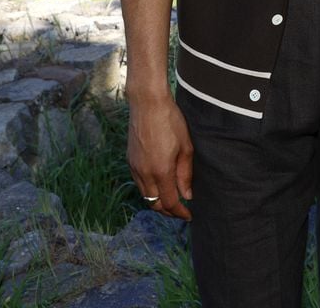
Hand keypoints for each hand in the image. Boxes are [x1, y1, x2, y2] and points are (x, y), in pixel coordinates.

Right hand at [127, 94, 193, 219]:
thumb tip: (187, 195)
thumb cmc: (171, 121)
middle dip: (168, 211)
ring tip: (172, 199)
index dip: (179, 212)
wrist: (147, 104)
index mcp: (161, 171)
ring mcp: (135, 168)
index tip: (189, 215)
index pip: (169, 203)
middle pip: (155, 204)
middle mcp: (144, 173)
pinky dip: (150, 189)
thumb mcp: (185, 146)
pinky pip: (139, 183)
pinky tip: (160, 183)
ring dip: (158, 201)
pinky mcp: (130, 161)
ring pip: (145, 195)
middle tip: (181, 211)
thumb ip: (185, 173)